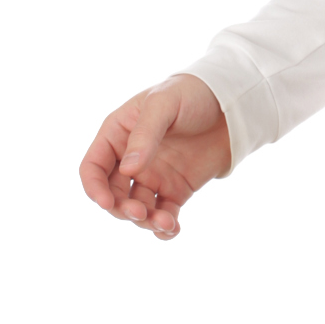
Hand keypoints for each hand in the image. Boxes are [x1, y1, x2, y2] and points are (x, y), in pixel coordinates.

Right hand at [79, 74, 230, 239]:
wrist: (231, 103)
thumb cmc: (191, 93)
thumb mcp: (164, 104)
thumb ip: (145, 135)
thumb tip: (128, 171)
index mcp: (117, 135)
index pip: (93, 167)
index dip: (94, 187)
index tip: (106, 202)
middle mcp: (130, 159)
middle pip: (112, 194)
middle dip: (121, 208)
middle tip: (140, 212)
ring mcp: (153, 176)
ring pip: (137, 208)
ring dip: (145, 221)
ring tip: (166, 223)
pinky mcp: (177, 188)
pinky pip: (164, 214)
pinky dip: (164, 227)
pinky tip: (172, 230)